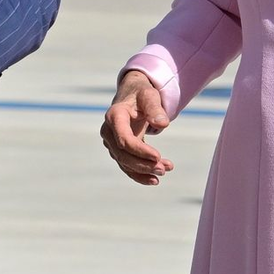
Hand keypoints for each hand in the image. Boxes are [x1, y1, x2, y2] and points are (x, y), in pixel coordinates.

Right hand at [100, 70, 173, 185]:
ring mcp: (112, 142)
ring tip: (164, 170)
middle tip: (164, 169)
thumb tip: (163, 124)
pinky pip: (126, 166)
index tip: (158, 156)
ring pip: (124, 163)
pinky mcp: (118, 149)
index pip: (124, 140)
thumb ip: (155, 109)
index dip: (140, 151)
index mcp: (115, 116)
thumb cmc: (141, 94)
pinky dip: (140, 174)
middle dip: (143, 165)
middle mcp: (109, 131)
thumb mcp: (149, 95)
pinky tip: (154, 179)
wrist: (132, 94)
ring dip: (144, 171)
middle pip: (122, 155)